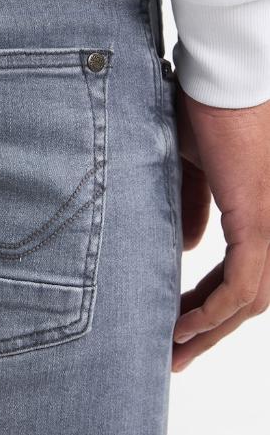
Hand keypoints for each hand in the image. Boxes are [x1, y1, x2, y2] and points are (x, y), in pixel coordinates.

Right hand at [171, 76, 269, 371]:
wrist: (224, 78)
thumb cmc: (206, 112)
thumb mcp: (191, 168)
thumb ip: (192, 209)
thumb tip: (186, 250)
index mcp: (259, 211)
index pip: (242, 274)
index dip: (210, 304)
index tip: (179, 324)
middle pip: (249, 298)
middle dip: (211, 331)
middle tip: (177, 356)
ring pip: (249, 299)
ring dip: (211, 330)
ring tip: (175, 351)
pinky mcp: (259, 219)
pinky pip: (242, 283)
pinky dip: (213, 311)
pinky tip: (185, 326)